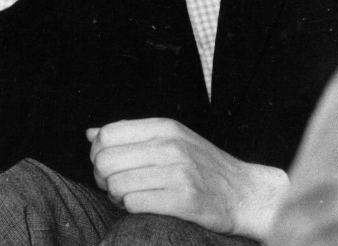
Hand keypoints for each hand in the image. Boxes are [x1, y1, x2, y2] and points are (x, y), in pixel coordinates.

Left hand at [87, 118, 287, 240]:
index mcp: (164, 127)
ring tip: (131, 198)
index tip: (108, 166)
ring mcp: (179, 173)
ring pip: (117, 185)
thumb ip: (131, 134)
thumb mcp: (171, 138)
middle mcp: (170, 146)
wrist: (247, 194)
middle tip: (115, 186)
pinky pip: (134, 204)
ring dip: (117, 197)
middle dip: (103, 178)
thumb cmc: (203, 167)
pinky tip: (143, 208)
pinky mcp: (185, 200)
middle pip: (105, 161)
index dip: (98, 154)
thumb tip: (90, 133)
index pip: (107, 135)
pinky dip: (131, 209)